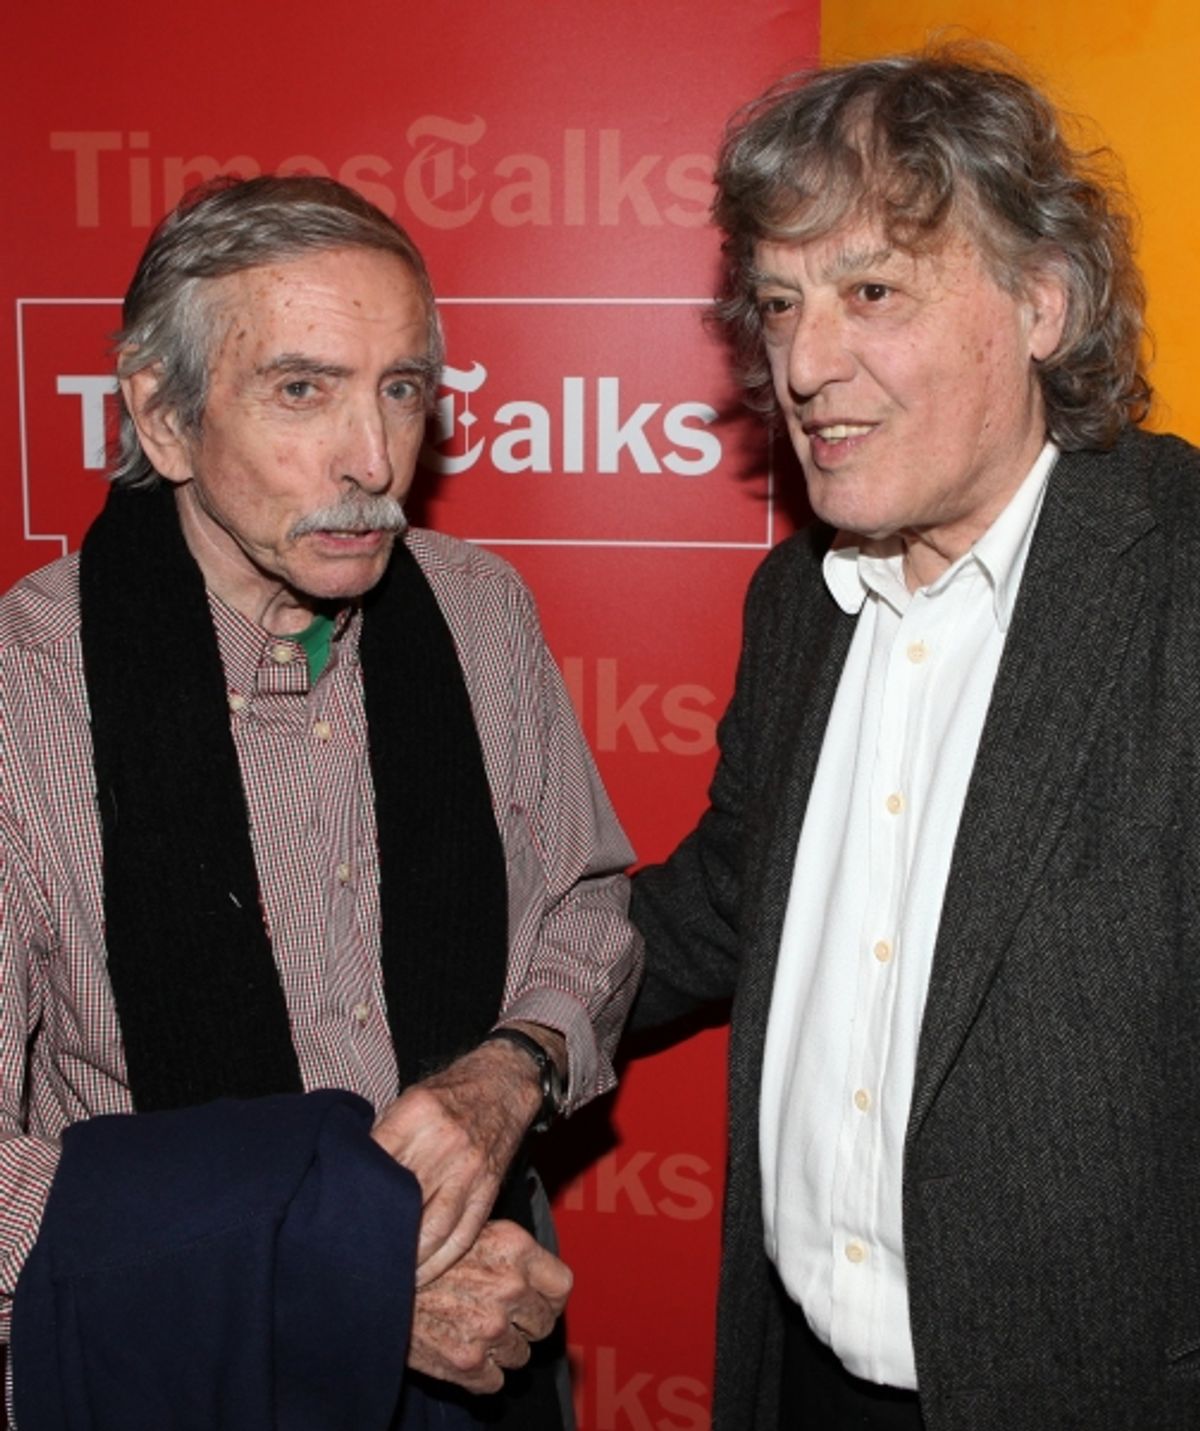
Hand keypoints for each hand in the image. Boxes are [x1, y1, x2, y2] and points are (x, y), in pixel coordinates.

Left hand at [371, 1027, 563, 1283]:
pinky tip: (422, 1274)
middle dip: (378, 1237)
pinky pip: (463, 1235)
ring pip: (433, 1229)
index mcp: (417, 1114)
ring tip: (385, 1281)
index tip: (334, 1226)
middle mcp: (444, 1142)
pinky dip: (441, 1260)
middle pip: (403, 1203)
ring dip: (410, 1261)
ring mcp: (469, 1168)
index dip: (355, 1201)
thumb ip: (382, 1138)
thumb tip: (346, 1179)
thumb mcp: (409, 1101)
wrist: (503, 1085)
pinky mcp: (488, 1189)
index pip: (377, 1165)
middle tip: (353, 1263)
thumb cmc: (448, 1095)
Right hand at [407, 1219, 572, 1393]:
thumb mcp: (472, 1229)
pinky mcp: (469, 1362)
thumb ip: (511, 1251)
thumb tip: (537, 1273)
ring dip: (501, 1348)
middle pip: (544, 1325)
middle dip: (524, 1324)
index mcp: (516, 1250)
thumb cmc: (422, 1252)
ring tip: (470, 1327)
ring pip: (520, 1355)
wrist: (375, 1278)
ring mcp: (491, 1328)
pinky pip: (495, 1381)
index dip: (550, 1298)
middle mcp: (509, 1288)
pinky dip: (481, 1372)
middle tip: (497, 1315)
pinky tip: (460, 1348)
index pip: (562, 1286)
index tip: (538, 1301)